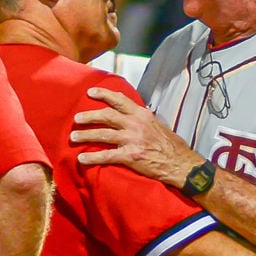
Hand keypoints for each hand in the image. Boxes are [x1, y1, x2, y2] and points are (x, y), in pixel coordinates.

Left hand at [72, 88, 202, 187]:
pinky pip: (107, 155)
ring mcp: (132, 140)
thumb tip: (135, 115)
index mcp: (142, 115)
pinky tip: (81, 158)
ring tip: (73, 137)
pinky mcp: (130, 156)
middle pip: (106, 116)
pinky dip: (92, 157)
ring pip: (102, 134)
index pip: (119, 100)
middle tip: (76, 118)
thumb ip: (144, 120)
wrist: (181, 163)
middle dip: (89, 116)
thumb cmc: (172, 146)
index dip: (103, 94)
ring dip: (85, 135)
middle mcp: (135, 124)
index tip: (90, 92)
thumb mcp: (159, 125)